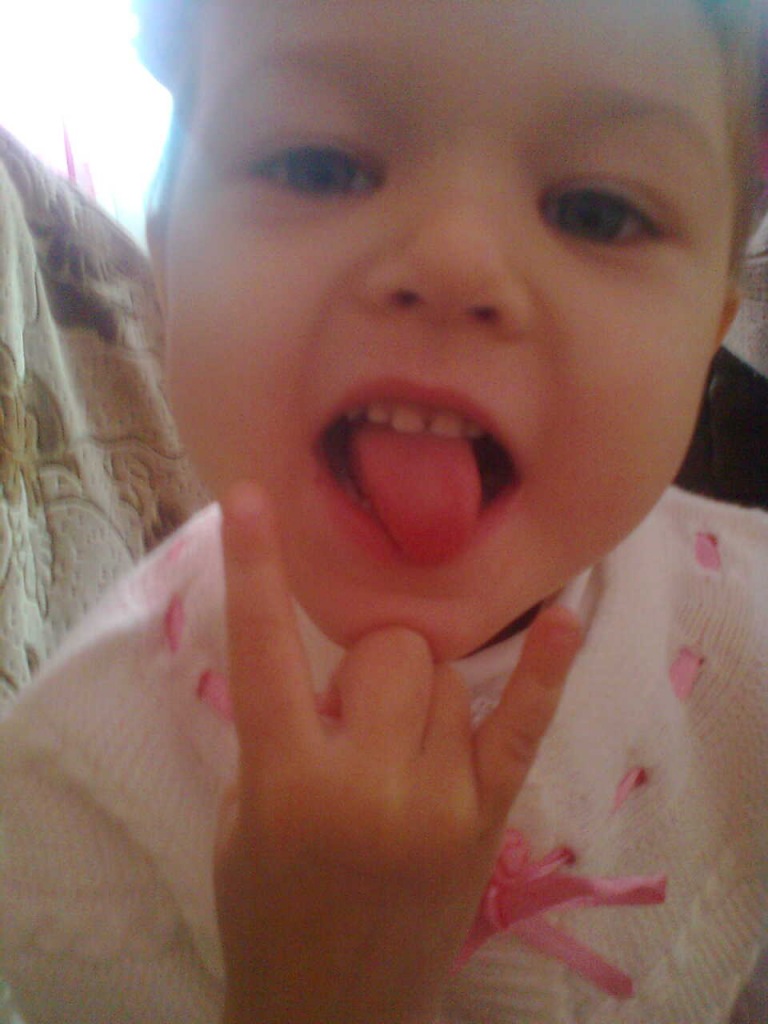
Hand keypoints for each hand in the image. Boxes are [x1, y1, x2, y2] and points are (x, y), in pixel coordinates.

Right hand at [215, 481, 580, 1023]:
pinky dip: (541, 673)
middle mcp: (368, 782)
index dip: (254, 567)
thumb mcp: (245, 815)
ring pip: (439, 674)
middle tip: (350, 711)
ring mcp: (438, 800)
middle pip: (387, 649)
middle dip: (367, 662)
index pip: (263, 650)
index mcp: (286, 780)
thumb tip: (335, 664)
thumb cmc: (268, 908)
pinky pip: (520, 729)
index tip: (248, 497)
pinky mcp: (486, 820)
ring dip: (413, 687)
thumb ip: (282, 731)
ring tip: (395, 740)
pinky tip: (565, 619)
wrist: (332, 1011)